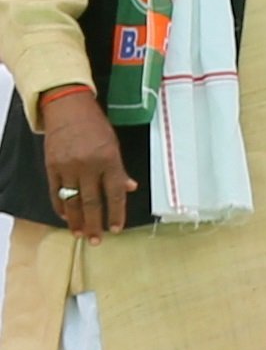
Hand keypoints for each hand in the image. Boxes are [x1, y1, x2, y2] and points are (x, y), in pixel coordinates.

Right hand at [37, 88, 131, 239]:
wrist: (68, 109)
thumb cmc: (95, 127)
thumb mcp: (114, 145)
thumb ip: (120, 169)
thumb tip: (130, 188)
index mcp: (109, 160)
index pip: (114, 193)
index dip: (116, 213)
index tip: (117, 228)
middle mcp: (88, 166)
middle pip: (91, 202)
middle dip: (95, 223)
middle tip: (97, 240)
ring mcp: (67, 167)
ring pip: (72, 201)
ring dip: (76, 220)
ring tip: (80, 234)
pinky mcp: (51, 167)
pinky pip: (55, 193)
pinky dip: (60, 207)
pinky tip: (66, 217)